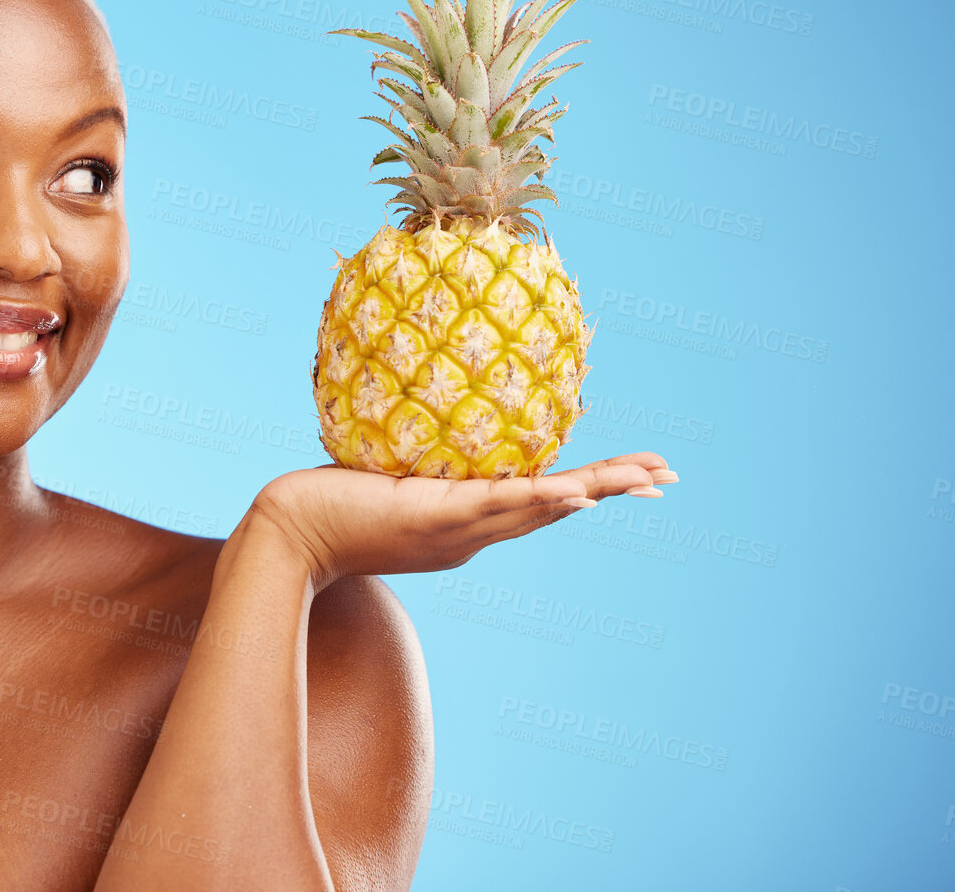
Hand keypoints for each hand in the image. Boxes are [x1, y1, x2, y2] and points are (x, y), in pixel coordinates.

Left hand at [248, 452, 676, 589]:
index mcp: (461, 527)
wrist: (287, 537)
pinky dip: (543, 499)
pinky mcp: (435, 519)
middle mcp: (469, 535)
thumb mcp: (380, 480)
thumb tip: (417, 416)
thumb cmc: (323, 506)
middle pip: (555, 509)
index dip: (582, 492)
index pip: (534, 504)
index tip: (624, 480)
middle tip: (667, 478)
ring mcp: (456, 531)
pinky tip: (579, 492)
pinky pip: (498, 504)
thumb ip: (407, 463)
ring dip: (596, 490)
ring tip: (645, 478)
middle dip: (613, 491)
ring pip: (540, 507)